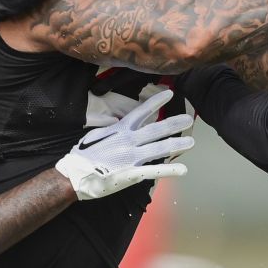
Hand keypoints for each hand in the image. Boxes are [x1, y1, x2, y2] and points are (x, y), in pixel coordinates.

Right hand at [55, 89, 193, 199]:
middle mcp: (129, 140)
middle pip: (156, 129)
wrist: (76, 174)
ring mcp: (133, 157)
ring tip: (191, 142)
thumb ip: (111, 128)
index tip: (169, 94)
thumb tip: (117, 122)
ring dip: (177, 144)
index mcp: (120, 129)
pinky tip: (183, 170)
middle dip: (174, 123)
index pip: (141, 112)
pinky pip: (155, 171)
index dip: (156, 102)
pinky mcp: (133, 173)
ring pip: (160, 148)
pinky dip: (170, 170)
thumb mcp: (96, 134)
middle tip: (189, 119)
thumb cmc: (82, 154)